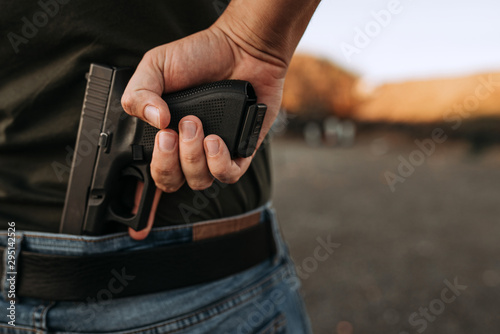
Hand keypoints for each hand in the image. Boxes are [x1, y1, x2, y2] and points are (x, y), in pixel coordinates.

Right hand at [122, 0, 319, 239]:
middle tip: (171, 132)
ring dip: (192, 156)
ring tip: (196, 125)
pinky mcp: (240, 152)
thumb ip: (141, 93)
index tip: (135, 220)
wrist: (242, 48)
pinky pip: (226, 175)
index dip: (140, 200)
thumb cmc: (199, 56)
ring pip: (198, 181)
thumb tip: (154, 123)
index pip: (149, 173)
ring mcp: (214, 152)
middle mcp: (187, 148)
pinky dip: (217, 162)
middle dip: (166, 164)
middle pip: (169, 183)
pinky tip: (214, 140)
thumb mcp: (157, 66)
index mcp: (164, 134)